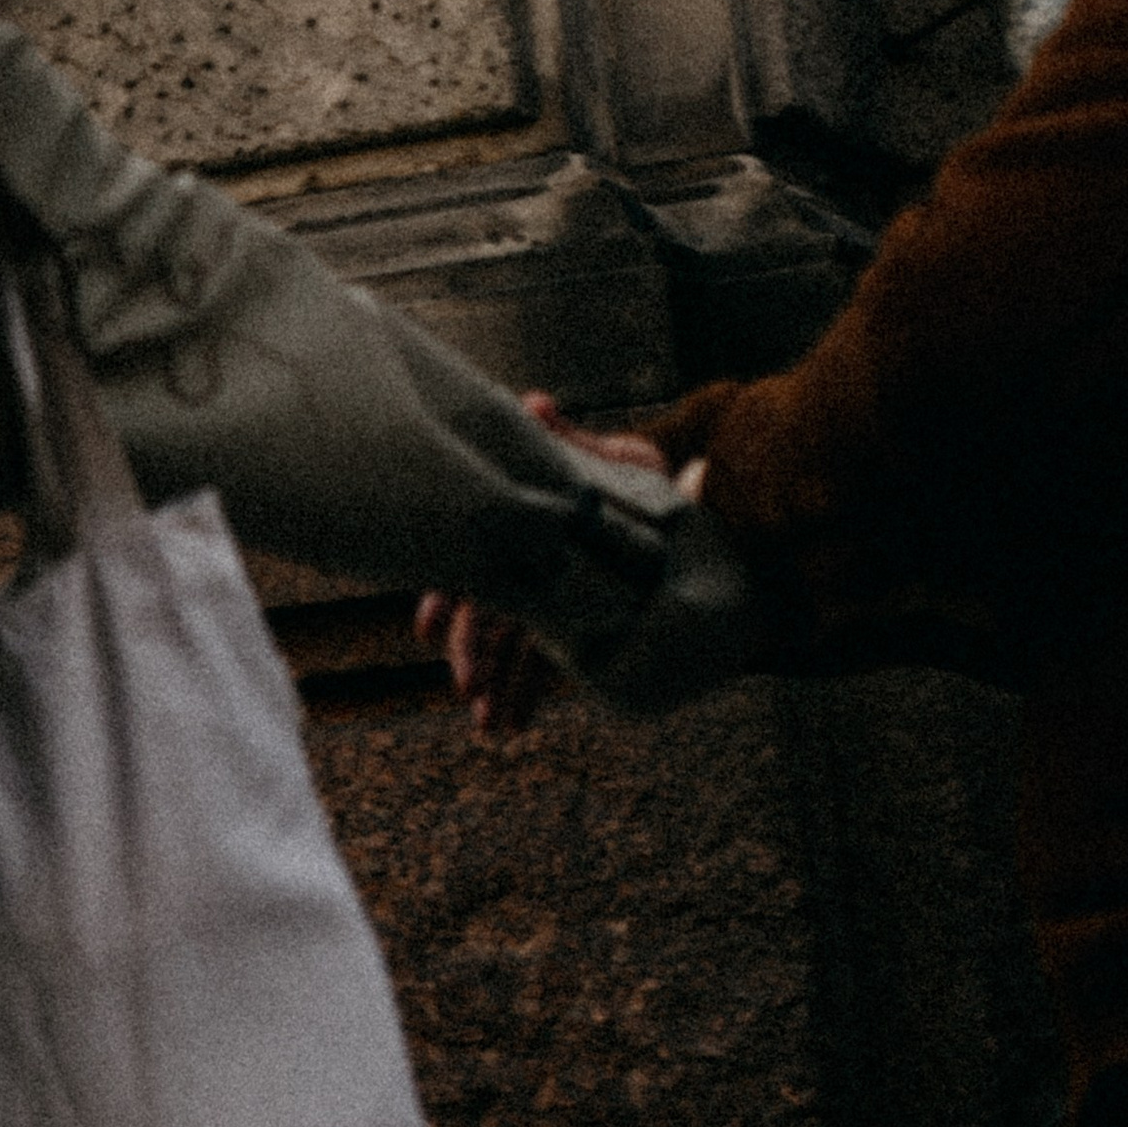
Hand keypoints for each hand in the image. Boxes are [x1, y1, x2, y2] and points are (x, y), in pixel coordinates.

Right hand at [413, 392, 674, 736]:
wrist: (699, 534)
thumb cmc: (648, 488)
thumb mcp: (615, 462)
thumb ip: (573, 443)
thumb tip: (535, 402)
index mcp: (526, 526)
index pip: (478, 561)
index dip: (447, 593)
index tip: (428, 629)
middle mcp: (526, 564)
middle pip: (485, 613)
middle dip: (471, 653)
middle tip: (467, 687)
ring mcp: (547, 599)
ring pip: (508, 647)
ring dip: (495, 685)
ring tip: (490, 724)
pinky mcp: (569, 628)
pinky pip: (538, 664)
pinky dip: (524, 692)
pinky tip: (513, 722)